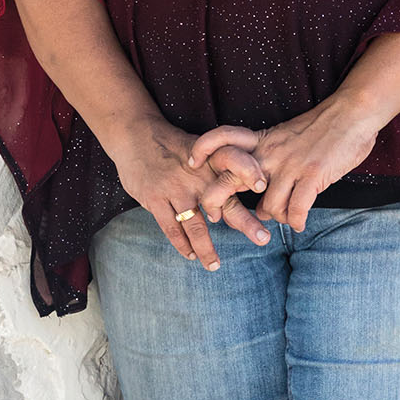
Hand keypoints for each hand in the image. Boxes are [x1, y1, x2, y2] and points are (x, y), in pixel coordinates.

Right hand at [112, 116, 270, 266]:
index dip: (250, 173)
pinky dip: (182, 244)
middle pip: (224, 201)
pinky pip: (171, 228)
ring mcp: (175, 188)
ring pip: (196, 225)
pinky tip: (190, 254)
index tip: (265, 187)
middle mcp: (196, 175)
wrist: (135, 134)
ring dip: (206, 248)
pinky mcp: (155, 198)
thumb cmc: (173, 145)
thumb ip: (221, 166)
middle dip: (245, 222)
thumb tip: (247, 188)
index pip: (236, 165)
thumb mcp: (200, 147)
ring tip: (215, 265)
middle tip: (263, 239)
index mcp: (210, 160)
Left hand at [192, 95, 380, 232]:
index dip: (203, 148)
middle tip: (217, 217)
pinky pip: (295, 211)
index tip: (192, 163)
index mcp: (263, 139)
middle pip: (229, 179)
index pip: (222, 137)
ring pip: (267, 207)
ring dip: (275, 217)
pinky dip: (296, 221)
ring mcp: (290, 166)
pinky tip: (300, 223)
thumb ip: (270, 160)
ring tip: (286, 217)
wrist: (353, 112)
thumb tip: (262, 198)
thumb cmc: (324, 126)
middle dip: (215, 201)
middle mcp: (271, 154)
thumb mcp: (287, 137)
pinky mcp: (312, 176)